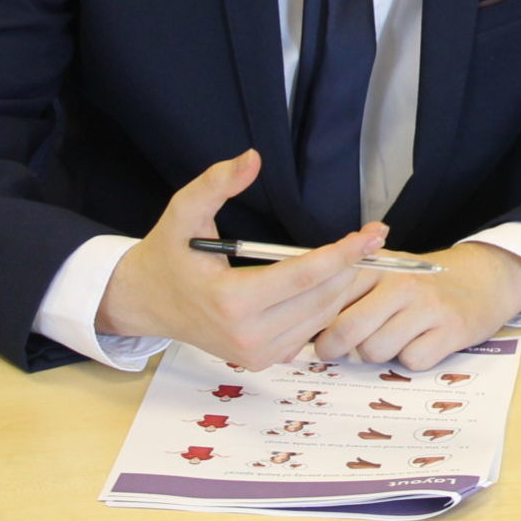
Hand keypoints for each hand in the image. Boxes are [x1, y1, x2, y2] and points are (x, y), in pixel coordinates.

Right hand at [98, 150, 384, 368]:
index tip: (374, 234)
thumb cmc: (167, 255)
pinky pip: (311, 330)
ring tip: (354, 256)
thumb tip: (252, 158)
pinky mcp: (263, 361)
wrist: (146, 304)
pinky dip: (325, 305)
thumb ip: (217, 183)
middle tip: (372, 239)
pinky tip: (327, 281)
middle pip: (322, 298)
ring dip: (342, 285)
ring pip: (322, 317)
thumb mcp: (183, 212)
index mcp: (231, 301)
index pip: (304, 276)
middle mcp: (247, 336)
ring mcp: (257, 354)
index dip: (343, 253)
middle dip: (351, 266)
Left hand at [310, 241, 520, 370]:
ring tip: (390, 340)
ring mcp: (427, 307)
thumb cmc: (421, 283)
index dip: (314, 324)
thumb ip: (345, 287)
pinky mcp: (451, 330)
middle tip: (338, 350)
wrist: (484, 278)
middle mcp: (401, 284)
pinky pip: (412, 362)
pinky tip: (420, 343)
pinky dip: (412, 360)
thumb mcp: (385, 271)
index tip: (312, 333)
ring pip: (376, 351)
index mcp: (377, 266)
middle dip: (335, 349)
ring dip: (378, 355)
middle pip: (346, 330)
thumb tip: (299, 322)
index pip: (328, 299)